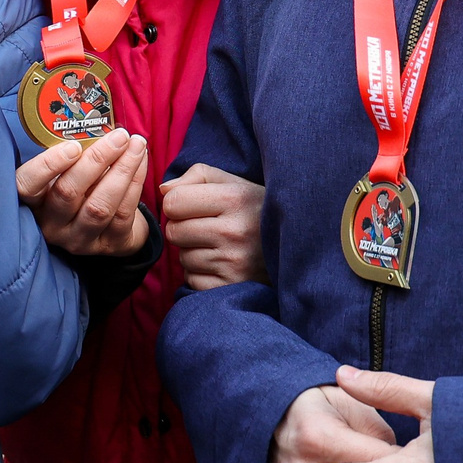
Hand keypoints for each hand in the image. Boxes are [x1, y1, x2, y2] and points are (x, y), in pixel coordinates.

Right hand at [18, 130, 150, 254]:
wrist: (107, 227)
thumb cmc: (81, 188)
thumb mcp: (65, 172)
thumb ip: (70, 155)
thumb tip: (96, 124)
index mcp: (33, 202)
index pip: (26, 186)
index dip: (47, 166)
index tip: (73, 146)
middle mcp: (51, 225)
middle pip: (68, 193)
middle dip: (97, 160)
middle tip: (119, 136)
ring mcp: (79, 239)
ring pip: (99, 206)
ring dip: (122, 170)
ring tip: (136, 144)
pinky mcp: (108, 245)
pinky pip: (123, 213)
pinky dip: (135, 183)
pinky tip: (140, 160)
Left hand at [163, 163, 263, 289]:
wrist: (298, 246)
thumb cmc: (256, 211)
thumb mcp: (235, 183)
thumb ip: (197, 176)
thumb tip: (164, 191)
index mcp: (235, 198)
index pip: (173, 202)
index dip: (177, 204)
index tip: (192, 208)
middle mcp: (234, 230)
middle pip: (174, 231)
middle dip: (183, 229)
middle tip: (206, 229)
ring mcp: (235, 261)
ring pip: (182, 258)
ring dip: (193, 253)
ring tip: (218, 247)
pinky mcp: (233, 286)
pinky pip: (192, 280)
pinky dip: (201, 275)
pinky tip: (221, 266)